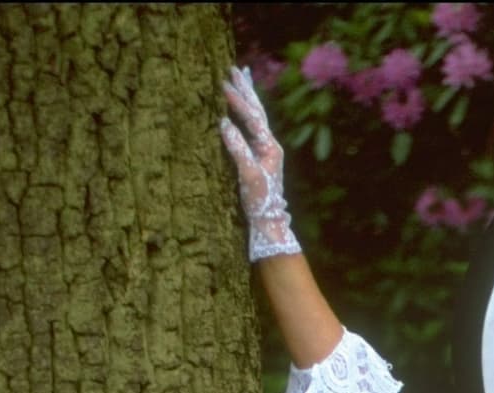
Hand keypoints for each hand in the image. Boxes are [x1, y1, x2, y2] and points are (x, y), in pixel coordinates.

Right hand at [219, 66, 299, 260]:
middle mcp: (269, 145)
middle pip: (257, 111)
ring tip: (240, 79)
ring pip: (255, 117)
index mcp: (270, 147)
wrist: (268, 221)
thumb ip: (237, 149)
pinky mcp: (257, 157)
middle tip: (235, 69)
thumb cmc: (260, 201)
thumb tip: (224, 124)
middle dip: (245, 90)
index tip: (223, 85)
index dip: (238, 101)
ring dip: (247, 98)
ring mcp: (264, 150)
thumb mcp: (248, 175)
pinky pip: (250, 128)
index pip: (252, 117)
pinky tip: (238, 110)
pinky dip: (243, 114)